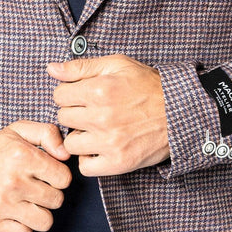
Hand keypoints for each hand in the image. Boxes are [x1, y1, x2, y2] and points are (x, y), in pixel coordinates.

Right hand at [0, 121, 72, 231]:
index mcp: (22, 156)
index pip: (64, 178)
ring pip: (45, 221)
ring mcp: (2, 203)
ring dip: (39, 213)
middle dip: (49, 194)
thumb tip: (66, 155)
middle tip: (34, 188)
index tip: (45, 175)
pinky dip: (23, 228)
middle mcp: (14, 181)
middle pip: (56, 200)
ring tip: (27, 203)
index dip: (58, 176)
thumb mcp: (17, 130)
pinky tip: (15, 216)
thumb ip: (47, 133)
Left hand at [46, 54, 170, 176]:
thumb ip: (80, 67)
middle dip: (75, 114)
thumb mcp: (117, 64)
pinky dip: (89, 159)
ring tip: (96, 130)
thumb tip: (50, 69)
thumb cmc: (148, 86)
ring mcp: (109, 142)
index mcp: (99, 89)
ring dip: (80, 137)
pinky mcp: (118, 162)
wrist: (180, 112)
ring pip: (70, 143)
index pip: (59, 95)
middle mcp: (101, 116)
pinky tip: (100, 148)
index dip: (70, 94)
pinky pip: (85, 167)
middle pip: (63, 118)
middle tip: (94, 112)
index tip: (84, 96)